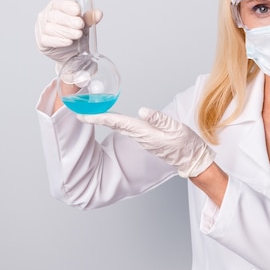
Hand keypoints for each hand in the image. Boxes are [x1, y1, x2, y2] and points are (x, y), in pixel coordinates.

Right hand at [35, 0, 102, 70]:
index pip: (59, 3)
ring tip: (78, 35)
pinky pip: (47, 40)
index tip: (77, 11)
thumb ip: (89, 19)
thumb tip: (98, 13)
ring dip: (66, 31)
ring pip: (50, 28)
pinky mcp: (42, 42)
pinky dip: (59, 41)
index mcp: (56, 7)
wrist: (71, 54)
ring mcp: (41, 29)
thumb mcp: (84, 25)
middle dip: (68, 20)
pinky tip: (68, 41)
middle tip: (80, 25)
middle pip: (54, 16)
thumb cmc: (75, 35)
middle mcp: (46, 16)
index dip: (67, 6)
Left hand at [77, 107, 215, 178]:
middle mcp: (139, 135)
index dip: (99, 117)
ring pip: (118, 126)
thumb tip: (142, 111)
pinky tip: (109, 117)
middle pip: (113, 123)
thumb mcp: (175, 128)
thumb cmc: (184, 143)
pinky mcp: (144, 138)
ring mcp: (141, 138)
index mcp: (144, 132)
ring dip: (103, 119)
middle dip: (95, 117)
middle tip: (79, 110)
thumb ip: (159, 119)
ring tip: (90, 111)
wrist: (190, 158)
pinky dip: (114, 121)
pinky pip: (124, 128)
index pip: (117, 122)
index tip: (82, 115)